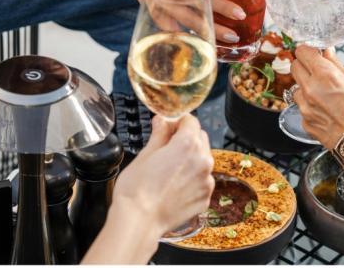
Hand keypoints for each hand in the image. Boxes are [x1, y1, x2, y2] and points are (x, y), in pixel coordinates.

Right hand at [111, 115, 214, 239]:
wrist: (139, 222)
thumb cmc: (136, 190)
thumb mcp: (145, 155)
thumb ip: (160, 134)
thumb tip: (163, 121)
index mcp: (187, 144)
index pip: (191, 120)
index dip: (178, 122)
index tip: (169, 127)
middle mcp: (203, 160)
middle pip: (200, 138)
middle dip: (186, 138)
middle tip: (167, 148)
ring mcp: (207, 180)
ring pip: (203, 160)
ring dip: (191, 160)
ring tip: (170, 172)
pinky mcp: (206, 197)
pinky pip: (202, 180)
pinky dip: (193, 180)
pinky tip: (175, 187)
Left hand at [291, 45, 343, 148]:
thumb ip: (335, 64)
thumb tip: (326, 52)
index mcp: (324, 74)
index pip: (302, 51)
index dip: (308, 51)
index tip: (313, 54)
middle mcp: (310, 89)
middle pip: (294, 67)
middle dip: (304, 66)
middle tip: (316, 71)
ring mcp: (305, 107)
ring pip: (296, 89)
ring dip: (305, 88)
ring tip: (322, 95)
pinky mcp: (305, 122)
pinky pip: (301, 108)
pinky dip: (309, 106)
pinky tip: (324, 111)